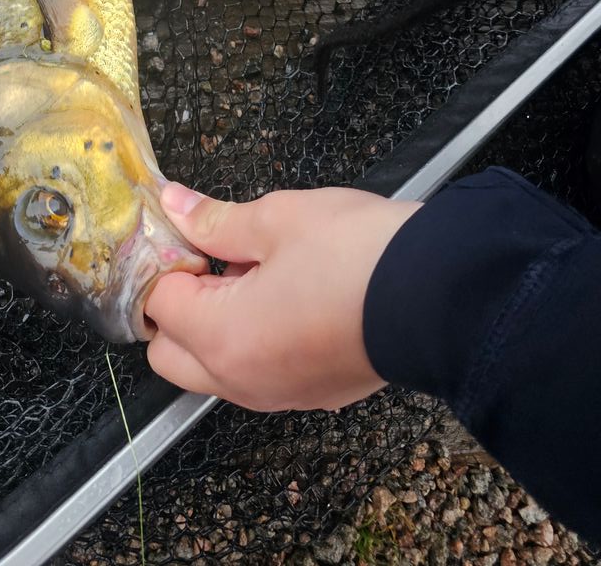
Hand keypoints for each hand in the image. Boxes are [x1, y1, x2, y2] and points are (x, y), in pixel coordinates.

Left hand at [144, 183, 421, 410]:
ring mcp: (279, 394)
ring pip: (212, 369)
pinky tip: (282, 294)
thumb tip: (174, 206)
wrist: (442, 295)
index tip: (183, 230)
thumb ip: (214, 219)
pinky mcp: (312, 393)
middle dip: (175, 305)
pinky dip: (250, 341)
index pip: (157, 304)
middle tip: (206, 256)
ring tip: (250, 270)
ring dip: (212, 325)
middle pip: (171, 354)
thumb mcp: (276, 219)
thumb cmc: (358, 256)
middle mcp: (243, 381)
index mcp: (222, 338)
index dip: (166, 260)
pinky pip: (255, 374)